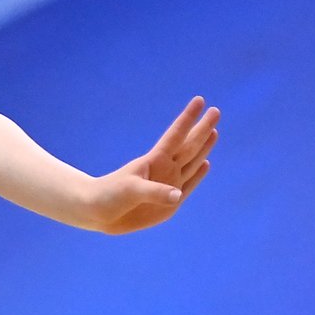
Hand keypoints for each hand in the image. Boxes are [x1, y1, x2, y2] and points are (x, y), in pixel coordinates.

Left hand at [89, 97, 218, 234]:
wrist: (99, 213)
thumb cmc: (110, 195)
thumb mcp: (131, 191)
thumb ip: (155, 193)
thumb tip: (178, 195)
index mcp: (154, 160)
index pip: (175, 135)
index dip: (187, 118)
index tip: (199, 100)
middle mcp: (164, 169)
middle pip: (189, 145)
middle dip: (202, 129)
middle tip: (215, 110)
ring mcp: (169, 184)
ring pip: (192, 162)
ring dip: (204, 147)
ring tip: (214, 131)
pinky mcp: (171, 203)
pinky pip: (189, 185)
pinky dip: (199, 174)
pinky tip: (206, 163)